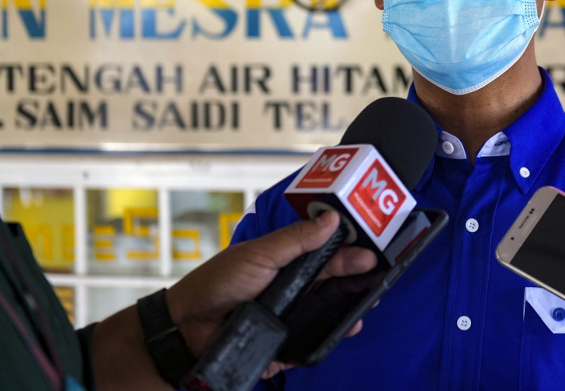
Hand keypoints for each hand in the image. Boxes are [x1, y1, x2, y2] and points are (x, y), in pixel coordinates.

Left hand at [167, 210, 376, 377]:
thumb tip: (332, 218)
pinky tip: (343, 331)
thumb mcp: (259, 254)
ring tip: (364, 308)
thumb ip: (296, 239)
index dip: (351, 253)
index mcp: (290, 264)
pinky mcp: (285, 345)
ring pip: (329, 315)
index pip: (329, 256)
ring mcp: (291, 318)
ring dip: (349, 312)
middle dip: (359, 282)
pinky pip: (311, 344)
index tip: (372, 252)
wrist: (187, 328)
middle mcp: (294, 289)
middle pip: (335, 285)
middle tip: (378, 280)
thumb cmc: (217, 284)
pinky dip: (327, 340)